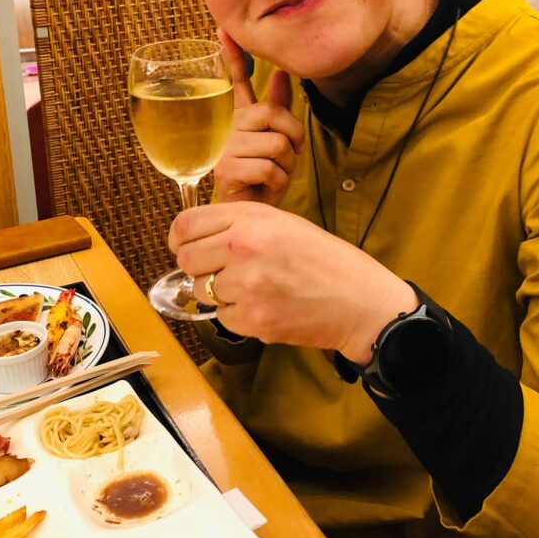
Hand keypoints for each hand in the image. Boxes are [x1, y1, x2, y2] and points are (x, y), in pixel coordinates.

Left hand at [169, 201, 417, 362]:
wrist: (360, 301)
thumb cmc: (324, 259)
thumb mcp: (282, 222)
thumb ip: (238, 223)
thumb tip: (195, 237)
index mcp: (250, 219)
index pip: (186, 224)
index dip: (179, 238)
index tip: (183, 246)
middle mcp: (243, 248)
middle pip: (187, 258)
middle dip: (196, 267)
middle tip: (217, 271)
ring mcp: (246, 285)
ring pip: (201, 290)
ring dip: (217, 292)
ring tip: (250, 288)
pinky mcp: (252, 319)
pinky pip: (222, 316)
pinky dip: (236, 314)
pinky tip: (263, 306)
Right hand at [214, 30, 304, 205]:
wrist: (248, 214)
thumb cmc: (261, 177)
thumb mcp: (275, 140)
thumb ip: (278, 108)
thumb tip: (284, 73)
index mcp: (239, 116)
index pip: (234, 80)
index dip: (232, 55)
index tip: (223, 29)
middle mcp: (228, 127)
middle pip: (275, 115)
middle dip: (294, 137)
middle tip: (288, 156)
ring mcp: (225, 148)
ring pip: (278, 145)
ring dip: (287, 167)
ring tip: (273, 176)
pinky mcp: (227, 170)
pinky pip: (271, 168)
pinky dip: (278, 183)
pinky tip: (265, 188)